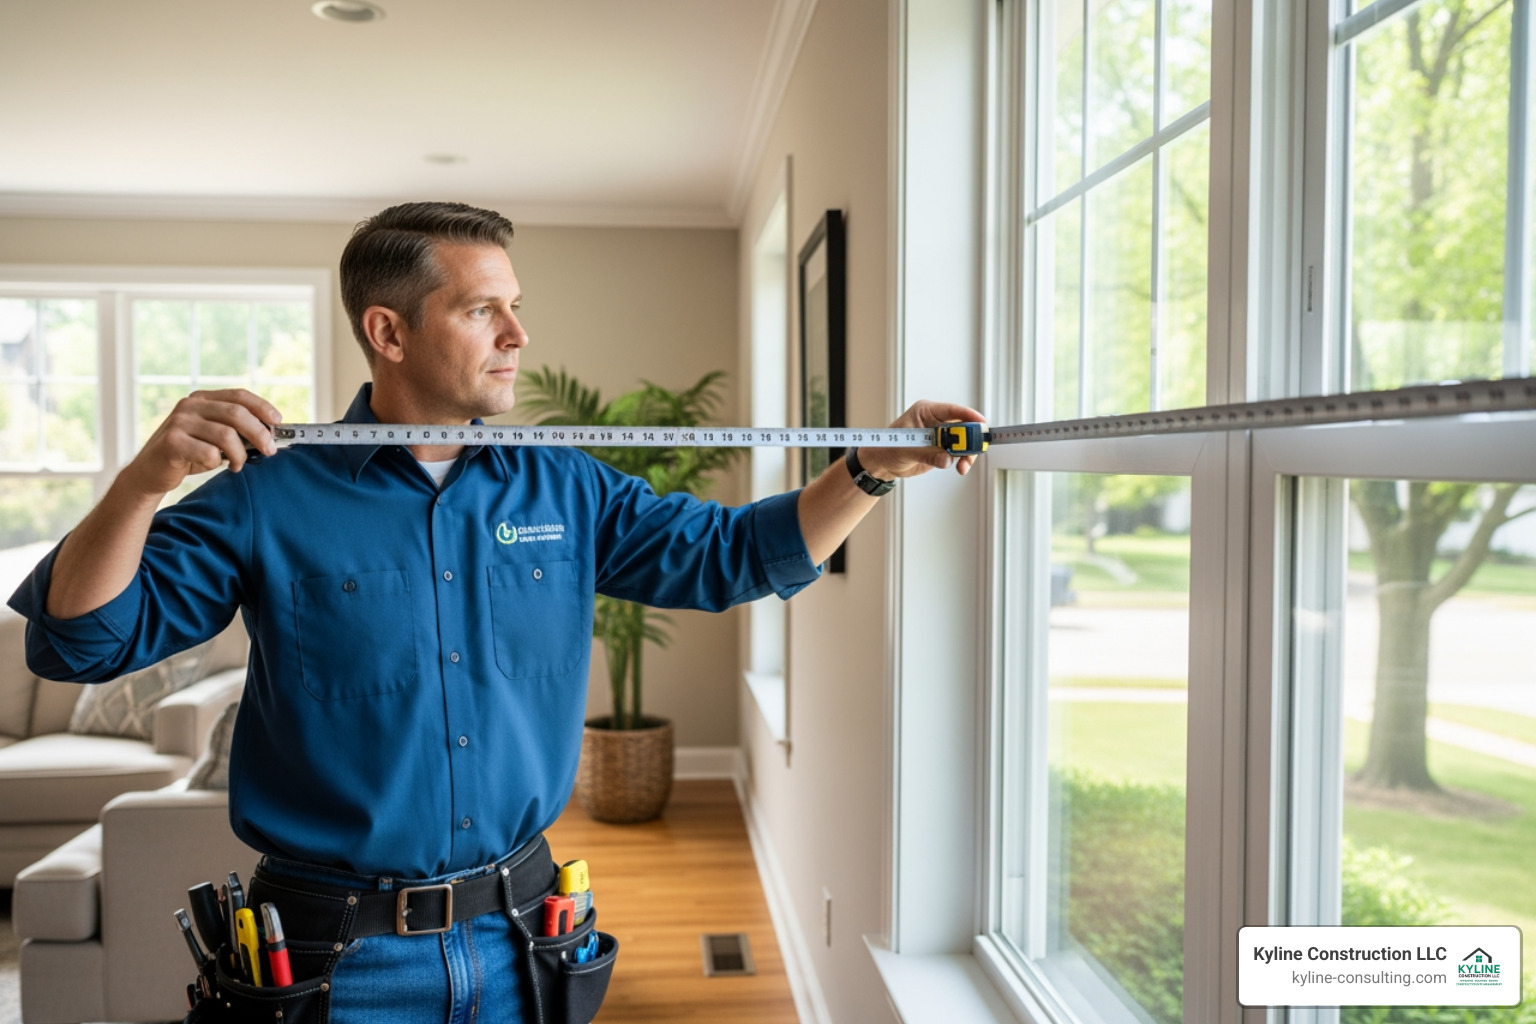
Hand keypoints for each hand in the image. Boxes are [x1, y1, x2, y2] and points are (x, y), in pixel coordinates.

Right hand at [123, 389, 281, 496]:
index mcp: (202, 399)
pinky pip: (209, 453)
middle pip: (237, 414)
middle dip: (259, 433)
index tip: (278, 421)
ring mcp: (179, 422)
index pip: (238, 395)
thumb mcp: (212, 436)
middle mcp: (190, 405)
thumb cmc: (188, 454)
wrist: (150, 473)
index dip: (262, 407)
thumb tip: (271, 434)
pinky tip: (212, 465)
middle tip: (270, 450)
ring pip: (226, 435)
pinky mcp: (172, 442)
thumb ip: (235, 429)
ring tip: (237, 464)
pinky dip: (217, 463)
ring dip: (240, 454)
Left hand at [855, 400, 987, 479]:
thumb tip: (946, 459)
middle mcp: (936, 421)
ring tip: (963, 466)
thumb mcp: (906, 451)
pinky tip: (959, 468)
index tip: (981, 423)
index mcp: (926, 412)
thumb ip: (928, 455)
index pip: (952, 410)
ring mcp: (941, 435)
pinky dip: (962, 460)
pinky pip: (959, 453)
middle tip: (972, 452)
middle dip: (970, 440)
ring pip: (964, 441)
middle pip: (963, 426)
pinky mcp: (942, 448)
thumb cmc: (888, 449)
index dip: (969, 415)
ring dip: (967, 454)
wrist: (883, 463)